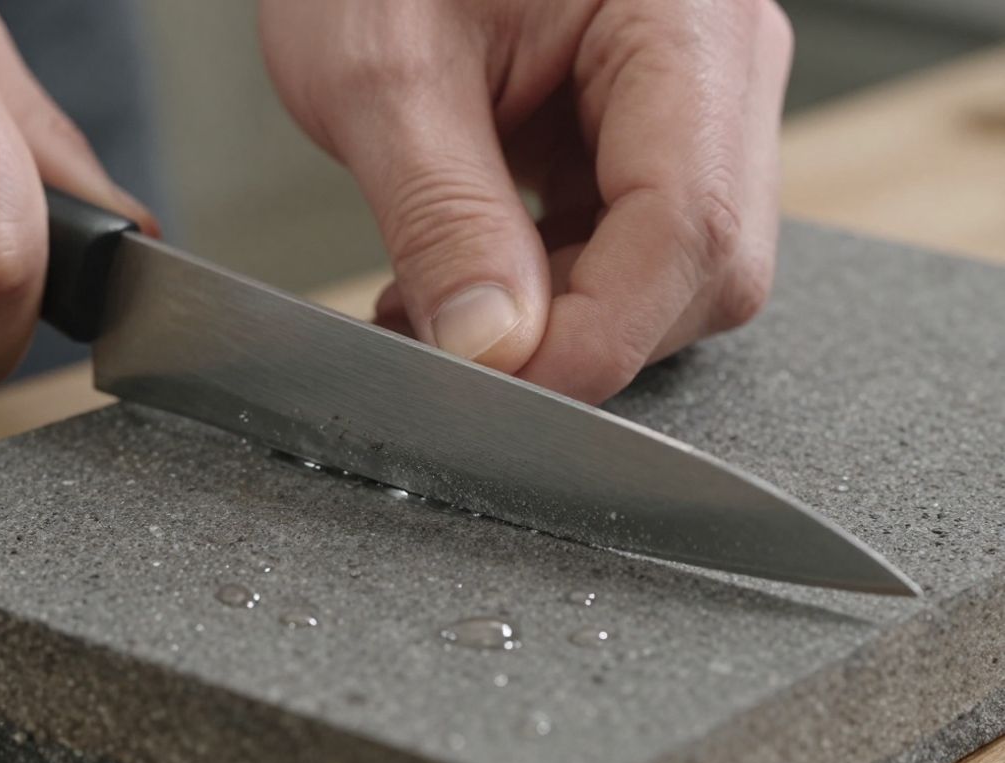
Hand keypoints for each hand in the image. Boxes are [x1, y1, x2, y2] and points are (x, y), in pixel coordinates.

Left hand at [260, 0, 790, 402]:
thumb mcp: (384, 73)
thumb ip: (443, 218)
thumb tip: (493, 349)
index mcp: (682, 20)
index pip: (688, 229)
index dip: (597, 337)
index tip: (499, 388)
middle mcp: (716, 62)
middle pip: (700, 267)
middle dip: (577, 331)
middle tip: (451, 341)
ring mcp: (690, 101)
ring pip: (668, 275)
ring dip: (555, 318)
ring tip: (436, 305)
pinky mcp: (645, 132)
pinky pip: (627, 248)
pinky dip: (547, 291)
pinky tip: (467, 285)